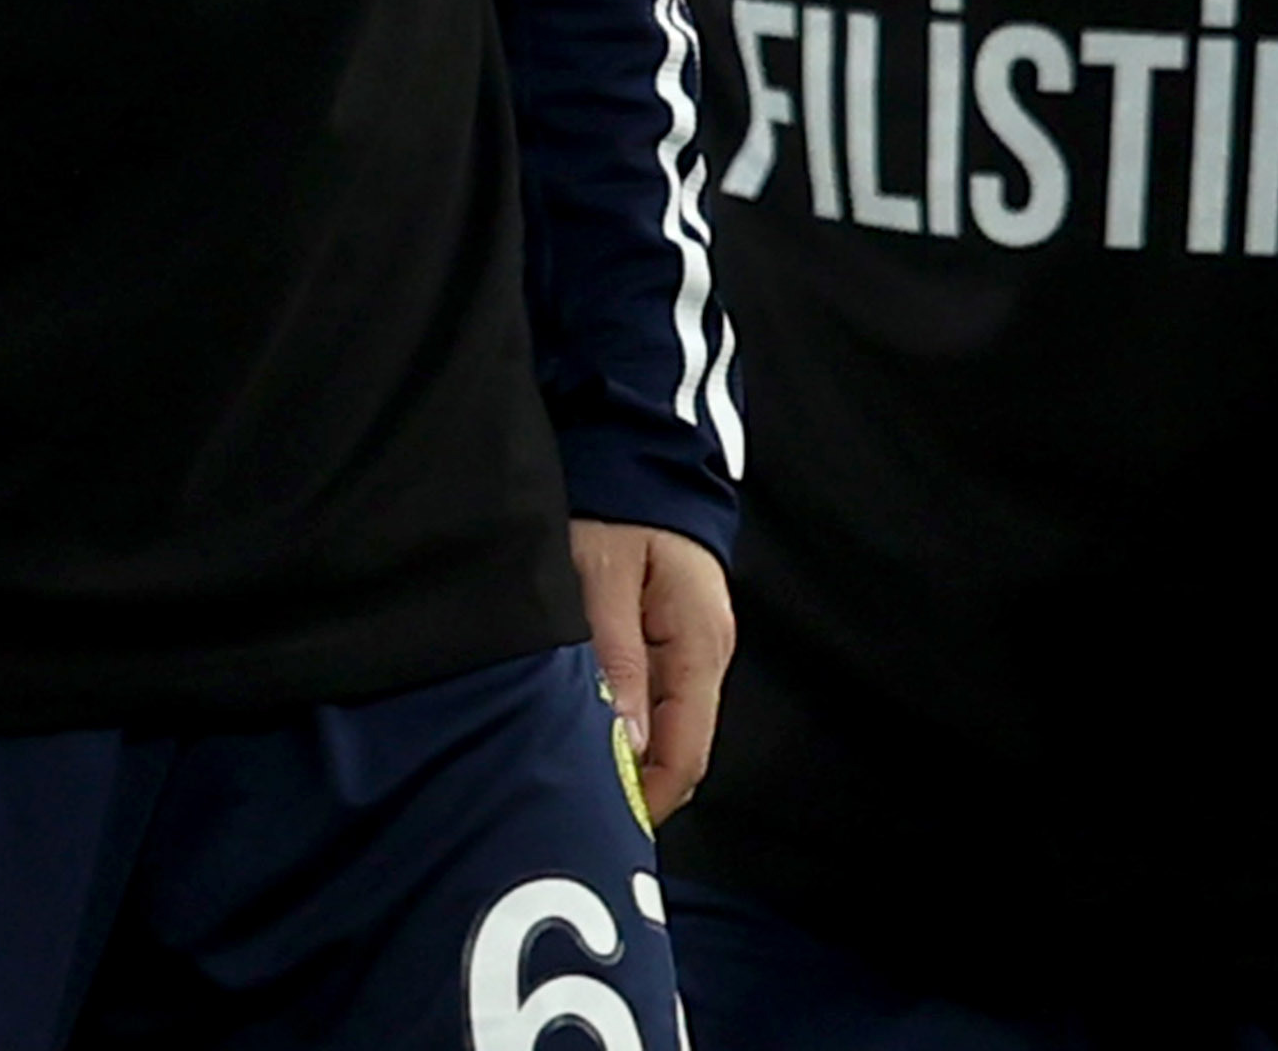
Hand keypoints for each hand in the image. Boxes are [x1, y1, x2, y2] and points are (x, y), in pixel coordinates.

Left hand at [571, 518, 732, 822]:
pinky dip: (624, 721)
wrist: (638, 452)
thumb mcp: (602, 574)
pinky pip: (654, 698)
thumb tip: (627, 743)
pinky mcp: (673, 637)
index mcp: (700, 645)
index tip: (601, 824)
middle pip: (679, 750)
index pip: (686, 753)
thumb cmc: (617, 506)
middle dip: (634, 785)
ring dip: (625, 753)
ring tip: (571, 768)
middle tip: (574, 804)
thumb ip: (615, 656)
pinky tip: (585, 723)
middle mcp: (707, 654)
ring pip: (665, 727)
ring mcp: (693, 647)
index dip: (648, 798)